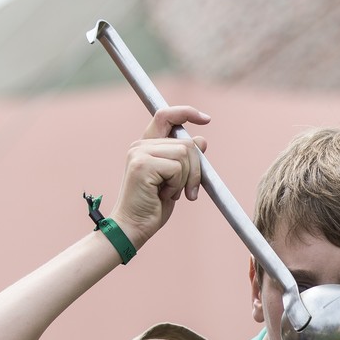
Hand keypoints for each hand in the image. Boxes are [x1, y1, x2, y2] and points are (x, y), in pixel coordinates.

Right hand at [111, 106, 209, 247]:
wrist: (133, 227)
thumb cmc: (152, 206)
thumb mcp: (175, 180)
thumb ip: (185, 159)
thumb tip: (202, 140)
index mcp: (146, 146)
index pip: (166, 115)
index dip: (187, 112)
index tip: (206, 119)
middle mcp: (140, 146)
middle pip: (186, 142)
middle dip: (196, 168)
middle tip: (189, 190)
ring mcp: (139, 154)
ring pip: (184, 153)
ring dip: (186, 178)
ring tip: (171, 193)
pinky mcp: (142, 165)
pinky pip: (177, 168)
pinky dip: (178, 185)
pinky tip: (164, 196)